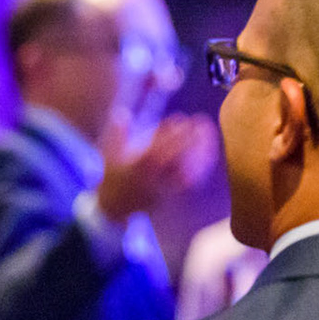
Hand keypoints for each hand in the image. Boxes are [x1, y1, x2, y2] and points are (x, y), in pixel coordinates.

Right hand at [94, 112, 217, 222]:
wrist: (115, 207)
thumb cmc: (113, 175)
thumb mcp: (109, 153)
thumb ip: (117, 133)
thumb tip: (122, 112)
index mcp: (136, 167)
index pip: (155, 148)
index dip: (169, 133)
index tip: (181, 119)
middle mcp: (151, 179)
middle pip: (174, 158)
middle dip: (188, 139)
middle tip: (201, 121)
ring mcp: (162, 188)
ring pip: (185, 170)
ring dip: (199, 151)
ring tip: (208, 132)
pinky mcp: (171, 196)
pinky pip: (189, 181)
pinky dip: (200, 166)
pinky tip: (209, 150)